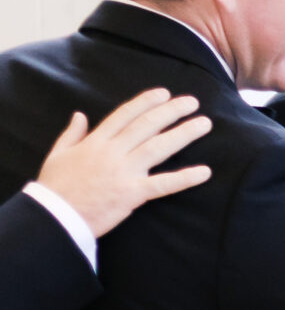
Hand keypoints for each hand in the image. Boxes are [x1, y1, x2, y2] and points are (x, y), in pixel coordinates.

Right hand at [37, 90, 212, 236]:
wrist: (55, 217)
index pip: (125, 114)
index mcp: (95, 141)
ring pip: (158, 147)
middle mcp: (112, 152)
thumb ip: (71, 134)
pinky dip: (185, 178)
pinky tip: (204, 172)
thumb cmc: (55, 187)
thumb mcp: (58, 154)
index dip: (146, 102)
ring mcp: (123, 172)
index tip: (164, 93)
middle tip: (193, 102)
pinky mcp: (132, 194)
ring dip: (184, 134)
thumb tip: (79, 115)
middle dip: (172, 111)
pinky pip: (163, 185)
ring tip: (204, 124)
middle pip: (147, 125)